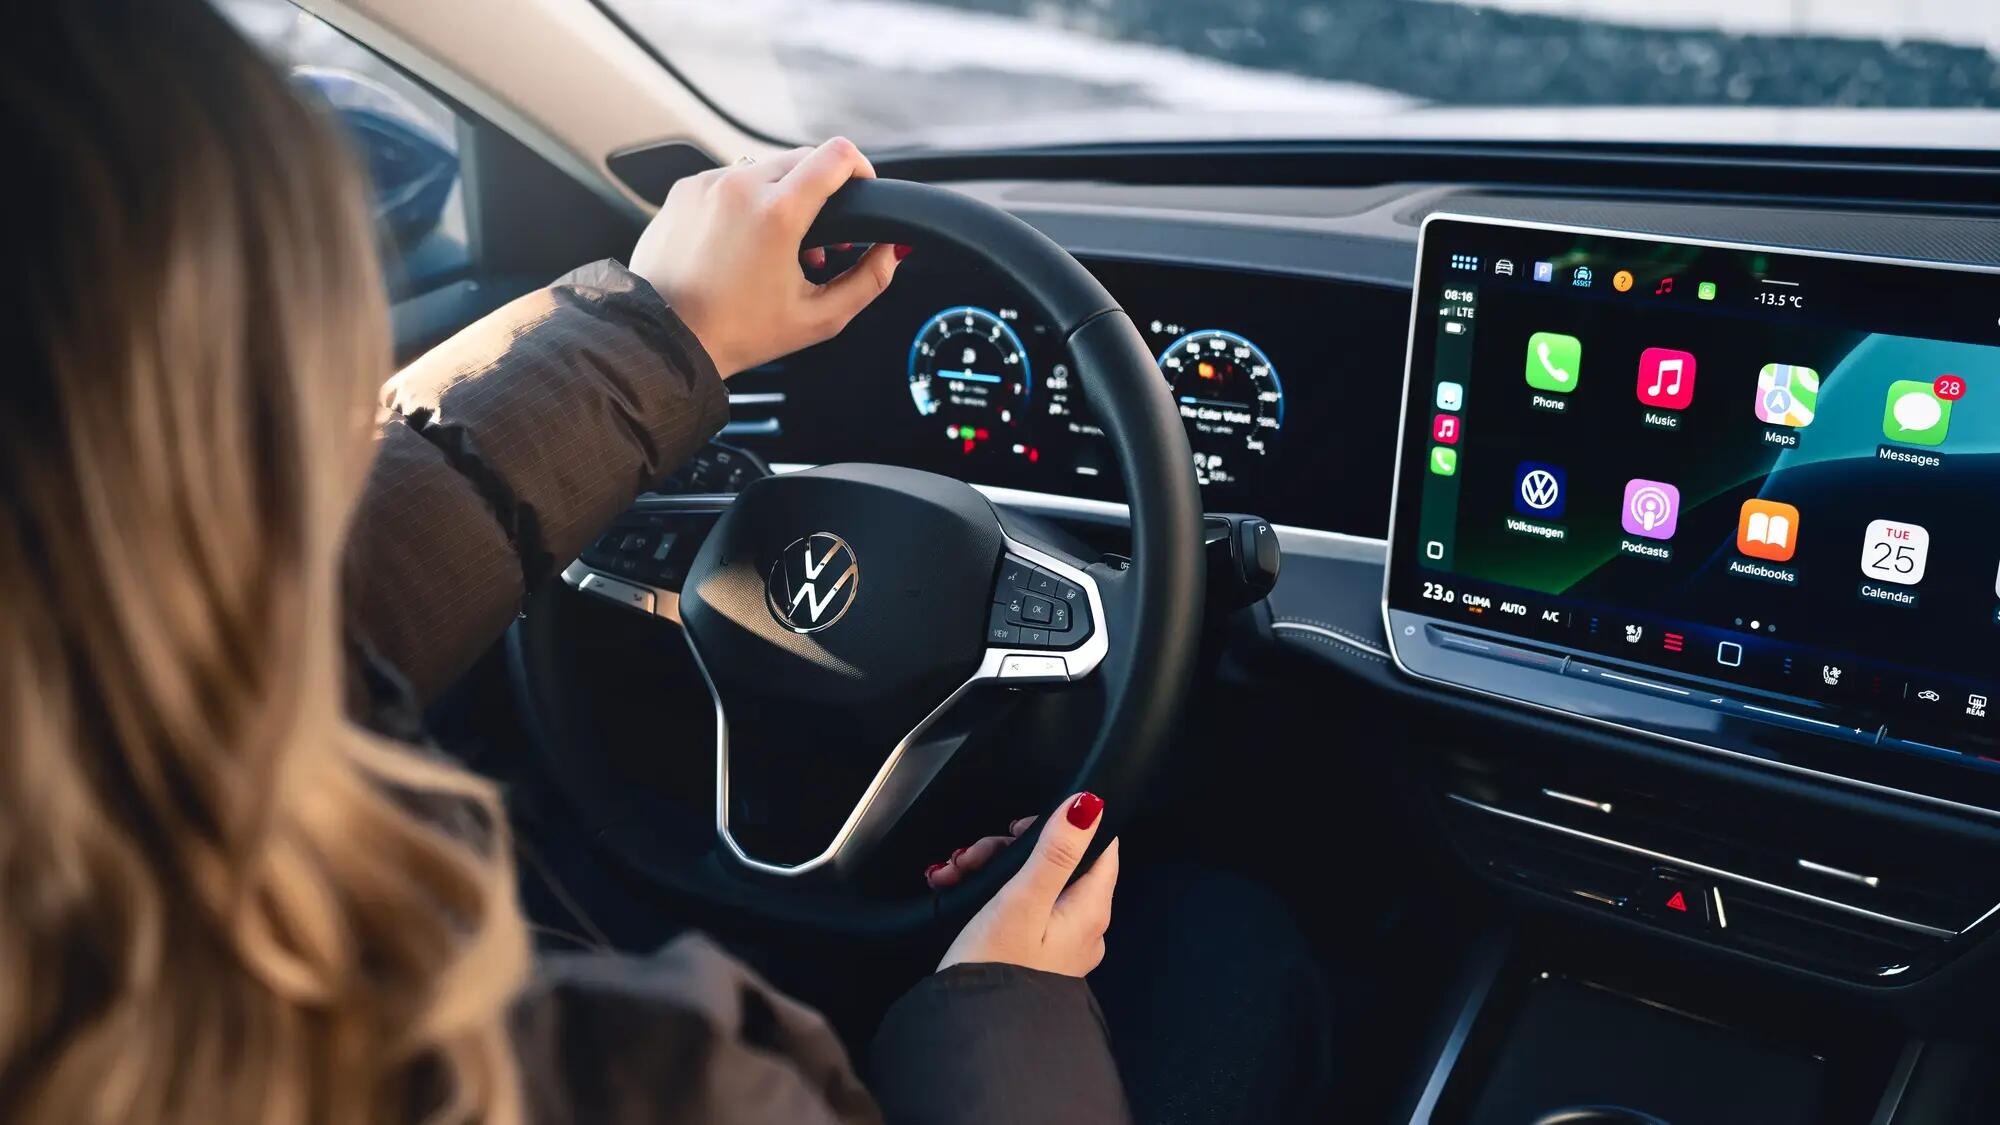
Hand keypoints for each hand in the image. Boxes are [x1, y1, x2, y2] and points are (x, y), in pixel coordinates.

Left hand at [629, 138, 906, 377]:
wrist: (666, 341)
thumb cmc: (738, 334)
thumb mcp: (819, 318)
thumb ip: (869, 280)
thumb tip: (893, 251)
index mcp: (778, 213)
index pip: (837, 155)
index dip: (861, 168)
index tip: (862, 190)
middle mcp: (740, 186)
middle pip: (803, 158)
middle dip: (821, 190)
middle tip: (819, 240)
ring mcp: (707, 184)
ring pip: (764, 168)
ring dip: (781, 195)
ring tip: (777, 246)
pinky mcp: (684, 190)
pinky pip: (728, 181)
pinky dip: (744, 203)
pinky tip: (741, 244)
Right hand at [935, 793, 1119, 976]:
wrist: (972, 1035)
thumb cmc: (997, 968)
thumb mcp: (1023, 899)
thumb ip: (1057, 850)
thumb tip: (1089, 805)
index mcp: (1091, 910)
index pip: (1099, 846)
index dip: (1064, 825)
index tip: (1023, 826)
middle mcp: (1085, 928)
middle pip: (1059, 863)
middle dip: (1010, 851)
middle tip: (973, 857)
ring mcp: (1061, 945)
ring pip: (1034, 886)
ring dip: (992, 871)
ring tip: (955, 875)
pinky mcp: (1036, 958)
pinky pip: (1021, 912)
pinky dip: (991, 899)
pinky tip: (957, 894)